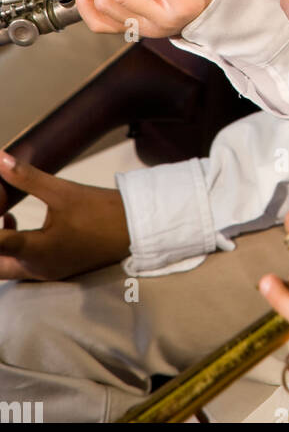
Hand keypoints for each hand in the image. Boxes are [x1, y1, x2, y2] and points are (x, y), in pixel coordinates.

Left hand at [0, 153, 129, 279]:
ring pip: (4, 266)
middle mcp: (37, 268)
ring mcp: (45, 272)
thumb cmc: (101, 211)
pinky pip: (19, 264)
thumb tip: (1, 159)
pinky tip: (12, 221)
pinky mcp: (52, 269)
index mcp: (37, 251)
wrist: (133, 230)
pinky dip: (9, 247)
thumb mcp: (63, 191)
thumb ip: (27, 178)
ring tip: (1, 212)